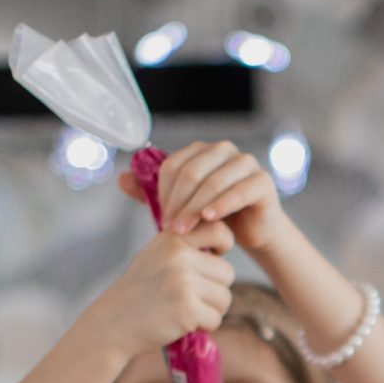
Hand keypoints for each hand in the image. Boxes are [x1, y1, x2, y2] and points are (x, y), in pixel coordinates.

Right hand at [83, 227, 236, 362]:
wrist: (112, 323)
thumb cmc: (138, 291)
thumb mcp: (155, 256)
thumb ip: (185, 246)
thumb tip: (224, 239)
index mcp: (172, 239)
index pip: (219, 231)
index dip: (224, 245)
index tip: (215, 257)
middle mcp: (179, 257)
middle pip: (226, 273)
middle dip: (214, 290)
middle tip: (191, 298)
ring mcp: (184, 283)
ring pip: (224, 298)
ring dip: (210, 310)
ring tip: (185, 310)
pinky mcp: (187, 309)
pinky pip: (215, 318)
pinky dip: (203, 326)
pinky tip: (181, 323)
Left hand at [119, 139, 292, 254]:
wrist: (252, 232)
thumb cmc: (215, 217)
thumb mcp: (180, 206)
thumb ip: (152, 194)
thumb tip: (120, 178)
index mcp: (202, 151)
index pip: (174, 164)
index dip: (164, 191)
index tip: (161, 217)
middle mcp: (224, 150)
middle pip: (193, 171)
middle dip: (178, 201)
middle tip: (171, 228)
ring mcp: (245, 163)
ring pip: (214, 182)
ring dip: (196, 207)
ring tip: (185, 229)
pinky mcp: (263, 181)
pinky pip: (239, 191)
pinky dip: (222, 205)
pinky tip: (209, 219)